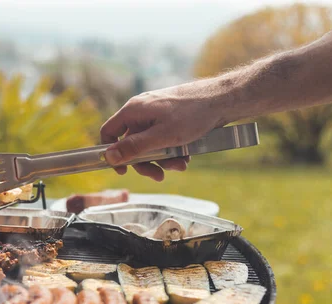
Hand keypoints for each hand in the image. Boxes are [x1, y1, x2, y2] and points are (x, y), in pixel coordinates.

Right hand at [100, 85, 225, 180]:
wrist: (222, 100)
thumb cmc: (192, 115)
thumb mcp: (161, 137)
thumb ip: (134, 147)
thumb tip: (109, 157)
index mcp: (133, 111)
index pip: (109, 132)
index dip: (112, 153)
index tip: (123, 170)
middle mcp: (141, 111)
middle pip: (131, 143)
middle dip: (146, 162)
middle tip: (158, 176)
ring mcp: (155, 114)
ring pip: (149, 144)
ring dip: (163, 159)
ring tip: (180, 165)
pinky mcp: (168, 118)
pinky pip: (162, 139)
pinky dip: (172, 151)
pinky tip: (186, 156)